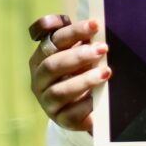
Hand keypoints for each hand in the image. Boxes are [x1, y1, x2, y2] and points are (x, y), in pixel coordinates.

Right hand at [28, 16, 109, 133]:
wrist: (78, 107)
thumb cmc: (78, 71)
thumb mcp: (77, 53)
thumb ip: (80, 39)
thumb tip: (95, 25)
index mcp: (41, 57)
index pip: (54, 40)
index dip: (74, 31)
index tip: (96, 25)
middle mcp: (39, 79)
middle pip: (51, 65)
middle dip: (78, 56)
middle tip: (102, 49)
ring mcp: (47, 101)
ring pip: (59, 91)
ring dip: (83, 81)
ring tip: (105, 73)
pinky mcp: (60, 120)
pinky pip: (69, 114)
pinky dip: (84, 105)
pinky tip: (98, 98)